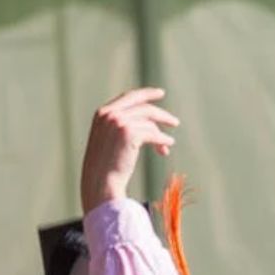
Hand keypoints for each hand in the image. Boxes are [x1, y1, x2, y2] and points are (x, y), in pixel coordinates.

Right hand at [80, 88, 179, 212]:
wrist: (100, 181)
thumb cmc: (105, 166)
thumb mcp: (110, 141)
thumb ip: (123, 128)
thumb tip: (151, 125)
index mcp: (102, 113)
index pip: (129, 97)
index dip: (146, 94)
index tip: (160, 93)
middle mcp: (110, 114)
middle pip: (143, 107)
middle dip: (161, 114)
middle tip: (175, 122)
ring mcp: (119, 122)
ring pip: (150, 122)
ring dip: (162, 133)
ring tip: (170, 142)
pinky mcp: (129, 133)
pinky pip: (153, 134)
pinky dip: (163, 140)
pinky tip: (168, 146)